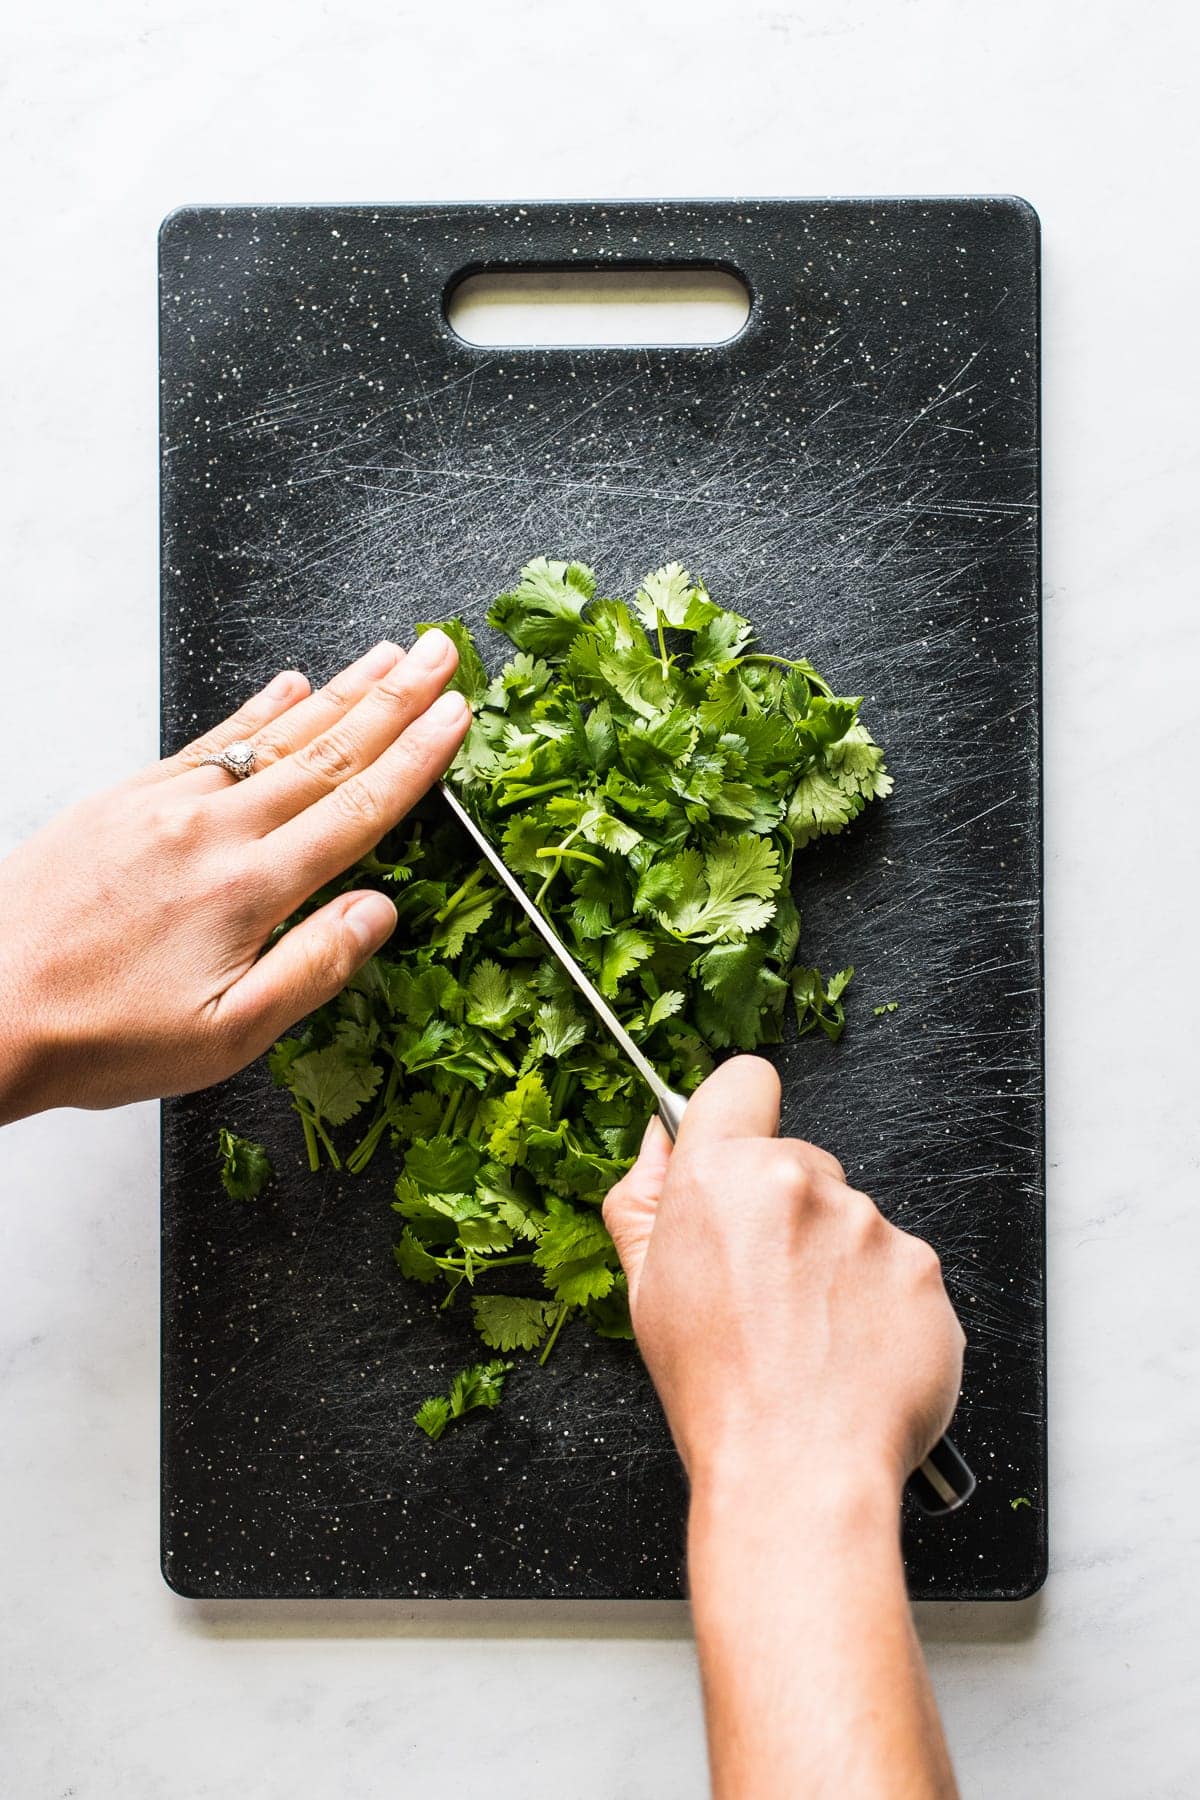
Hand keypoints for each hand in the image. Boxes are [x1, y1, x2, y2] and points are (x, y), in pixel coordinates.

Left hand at [0, 631, 469, 1122]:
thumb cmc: (97, 1035)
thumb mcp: (224, 1036)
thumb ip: (313, 968)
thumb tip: (380, 913)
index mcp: (249, 889)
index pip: (357, 809)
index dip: (416, 758)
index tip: (456, 714)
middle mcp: (212, 830)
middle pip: (326, 752)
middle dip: (394, 698)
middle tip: (439, 650)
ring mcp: (164, 805)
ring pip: (273, 735)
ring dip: (338, 691)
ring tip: (385, 656)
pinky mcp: (122, 799)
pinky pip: (208, 740)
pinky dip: (256, 710)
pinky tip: (286, 686)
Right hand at [603, 1055, 964, 1499]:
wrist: (800, 1474)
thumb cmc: (718, 1395)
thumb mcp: (645, 1292)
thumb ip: (644, 1200)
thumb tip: (659, 1141)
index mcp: (721, 1176)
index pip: (743, 1083)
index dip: (739, 1114)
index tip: (738, 1156)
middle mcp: (800, 1183)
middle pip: (800, 1162)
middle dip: (786, 1212)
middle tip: (767, 1292)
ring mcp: (870, 1224)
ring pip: (852, 1220)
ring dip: (837, 1262)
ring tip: (812, 1338)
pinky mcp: (925, 1268)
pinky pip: (900, 1268)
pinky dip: (882, 1303)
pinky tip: (854, 1353)